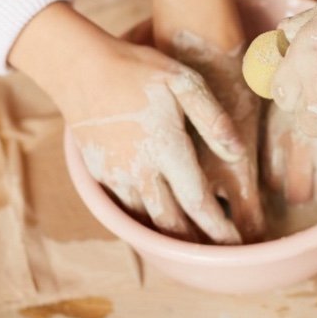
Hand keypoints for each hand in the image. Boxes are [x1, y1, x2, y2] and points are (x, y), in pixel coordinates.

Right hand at [12, 6, 244, 241]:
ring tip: (194, 242)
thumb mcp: (183, 82)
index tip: (236, 244)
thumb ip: (212, 119)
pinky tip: (160, 219)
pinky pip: (127, 207)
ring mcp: (115, 174)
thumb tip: (238, 154)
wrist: (78, 66)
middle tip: (218, 251)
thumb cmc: (138, 69)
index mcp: (165, 148)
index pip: (197, 202)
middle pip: (171, 222)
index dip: (218, 228)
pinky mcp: (99, 173)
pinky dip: (147, 218)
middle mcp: (139, 169)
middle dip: (196, 241)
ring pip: (146, 218)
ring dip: (171, 234)